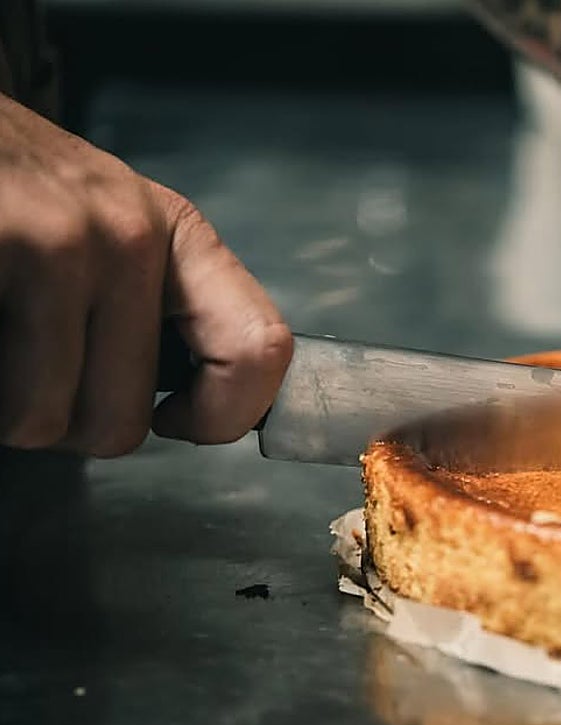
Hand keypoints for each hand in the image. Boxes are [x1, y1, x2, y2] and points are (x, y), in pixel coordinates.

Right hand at [0, 94, 291, 455]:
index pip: (258, 350)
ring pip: (41, 418)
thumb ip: (159, 301)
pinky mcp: (0, 242)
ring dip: (8, 409)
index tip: (175, 421)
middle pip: (122, 421)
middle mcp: (133, 236)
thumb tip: (198, 401)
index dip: (223, 416)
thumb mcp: (112, 224)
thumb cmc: (17, 185)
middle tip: (38, 382)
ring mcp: (63, 242)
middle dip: (68, 426)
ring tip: (2, 349)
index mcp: (179, 235)